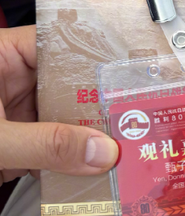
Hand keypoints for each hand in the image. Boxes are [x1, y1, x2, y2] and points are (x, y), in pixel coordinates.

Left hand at [0, 25, 118, 183]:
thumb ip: (46, 145)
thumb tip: (102, 152)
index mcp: (0, 56)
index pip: (59, 43)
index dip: (97, 53)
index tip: (132, 67)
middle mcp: (12, 80)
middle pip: (70, 83)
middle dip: (100, 102)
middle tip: (139, 114)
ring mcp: (16, 114)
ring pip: (65, 118)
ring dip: (91, 136)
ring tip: (129, 145)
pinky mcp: (16, 145)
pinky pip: (54, 148)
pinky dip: (73, 162)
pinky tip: (99, 172)